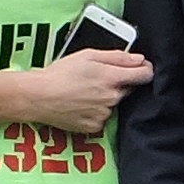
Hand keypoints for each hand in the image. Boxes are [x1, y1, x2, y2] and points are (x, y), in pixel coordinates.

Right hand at [13, 49, 151, 138]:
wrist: (38, 97)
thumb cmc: (59, 74)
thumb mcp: (88, 55)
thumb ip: (117, 56)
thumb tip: (138, 58)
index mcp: (112, 78)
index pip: (144, 75)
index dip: (144, 70)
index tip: (140, 68)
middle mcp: (111, 98)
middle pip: (128, 90)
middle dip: (118, 83)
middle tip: (98, 79)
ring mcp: (104, 114)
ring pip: (113, 104)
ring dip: (105, 98)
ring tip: (83, 92)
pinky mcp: (94, 127)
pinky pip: (102, 118)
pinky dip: (95, 111)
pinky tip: (80, 104)